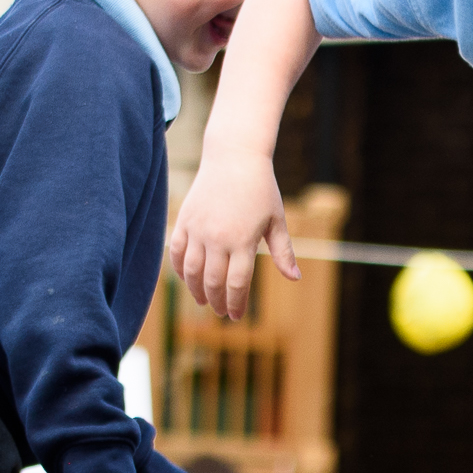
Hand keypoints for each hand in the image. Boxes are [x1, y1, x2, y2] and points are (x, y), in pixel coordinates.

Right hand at [173, 150, 293, 319]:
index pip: (237, 284)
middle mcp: (218, 238)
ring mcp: (198, 229)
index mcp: (243, 241)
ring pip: (192, 271)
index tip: (237, 315)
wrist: (234, 157)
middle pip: (213, 282)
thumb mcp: (276, 220)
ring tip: (203, 301)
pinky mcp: (185, 220)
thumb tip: (295, 278)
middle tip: (221, 312)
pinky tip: (187, 279)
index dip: (236, 303)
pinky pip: (177, 252)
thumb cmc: (260, 189)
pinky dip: (179, 269)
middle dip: (217, 303)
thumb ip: (283, 252)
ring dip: (196, 291)